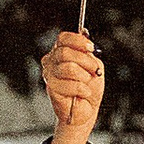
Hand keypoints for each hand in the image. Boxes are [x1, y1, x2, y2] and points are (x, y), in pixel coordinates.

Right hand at [41, 28, 105, 143]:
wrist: (87, 110)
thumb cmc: (89, 88)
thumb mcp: (93, 66)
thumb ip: (88, 52)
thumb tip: (84, 33)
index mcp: (60, 52)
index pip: (63, 38)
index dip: (78, 41)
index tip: (92, 48)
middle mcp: (51, 61)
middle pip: (65, 52)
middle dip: (86, 61)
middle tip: (95, 71)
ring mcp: (49, 74)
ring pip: (69, 67)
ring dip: (85, 77)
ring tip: (87, 85)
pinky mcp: (51, 88)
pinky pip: (70, 84)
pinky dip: (82, 89)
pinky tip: (83, 94)